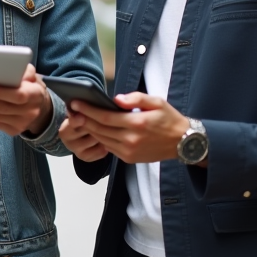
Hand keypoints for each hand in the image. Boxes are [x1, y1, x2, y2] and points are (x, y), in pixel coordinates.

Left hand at [0, 64, 51, 136]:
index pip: (18, 95)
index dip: (0, 92)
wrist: (39, 107)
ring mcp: (22, 123)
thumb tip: (10, 68)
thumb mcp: (32, 75)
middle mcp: (31, 111)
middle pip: (3, 108)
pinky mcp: (14, 130)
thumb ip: (24, 70)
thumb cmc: (30, 86)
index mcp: (35, 94)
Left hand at [66, 92, 190, 164]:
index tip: (76, 102)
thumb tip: (116, 99)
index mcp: (137, 123)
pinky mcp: (129, 158)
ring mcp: (129, 151)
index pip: (105, 117)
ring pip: (102, 139)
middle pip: (99, 129)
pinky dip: (100, 138)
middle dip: (83, 118)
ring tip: (80, 117)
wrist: (183, 142)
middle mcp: (131, 140)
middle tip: (72, 109)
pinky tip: (95, 129)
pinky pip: (109, 147)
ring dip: (89, 129)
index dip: (88, 110)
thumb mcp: (157, 102)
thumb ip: (136, 98)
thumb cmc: (169, 119)